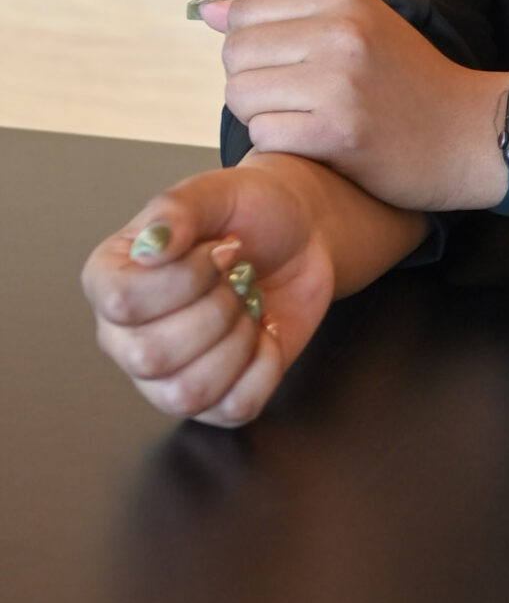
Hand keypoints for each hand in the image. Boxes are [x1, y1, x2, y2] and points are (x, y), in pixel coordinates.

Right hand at [80, 160, 334, 424]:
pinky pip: (232, 410)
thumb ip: (177, 210)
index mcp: (112, 279)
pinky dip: (264, 369)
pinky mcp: (213, 399)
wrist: (302, 235)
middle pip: (151, 357)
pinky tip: (266, 334)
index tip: (222, 250)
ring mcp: (165, 375)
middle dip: (217, 310)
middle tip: (240, 277)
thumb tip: (152, 245)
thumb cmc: (250, 212)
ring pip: (187, 394)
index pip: (122, 302)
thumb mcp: (215, 192)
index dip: (185, 278)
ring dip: (238, 343)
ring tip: (249, 307)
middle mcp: (126, 336)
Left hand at [198, 0, 506, 211]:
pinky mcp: (337, 132)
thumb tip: (205, 11)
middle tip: (294, 97)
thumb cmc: (405, 81)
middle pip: (235, 54)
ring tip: (304, 118)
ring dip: (261, 116)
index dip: (251, 43)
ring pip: (241, 96)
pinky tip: (315, 141)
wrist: (467, 133)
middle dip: (252, 81)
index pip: (245, 10)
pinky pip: (263, 136)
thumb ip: (281, 15)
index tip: (287, 63)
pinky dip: (279, 144)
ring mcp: (339, 82)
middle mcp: (340, 31)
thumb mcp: (356, 26)